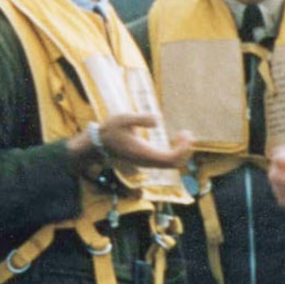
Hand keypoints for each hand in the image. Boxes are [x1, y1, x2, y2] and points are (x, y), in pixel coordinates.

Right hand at [74, 115, 192, 170]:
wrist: (98, 144)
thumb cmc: (110, 130)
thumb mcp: (123, 119)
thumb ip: (141, 119)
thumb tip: (159, 120)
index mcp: (143, 153)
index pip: (170, 159)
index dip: (182, 149)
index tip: (184, 133)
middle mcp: (147, 161)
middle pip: (175, 164)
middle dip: (185, 150)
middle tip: (186, 132)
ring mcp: (147, 162)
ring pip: (171, 164)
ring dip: (181, 151)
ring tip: (183, 133)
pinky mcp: (147, 160)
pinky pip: (167, 161)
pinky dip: (176, 151)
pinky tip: (176, 138)